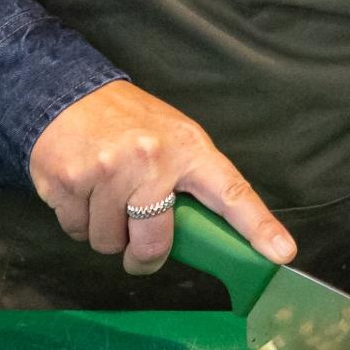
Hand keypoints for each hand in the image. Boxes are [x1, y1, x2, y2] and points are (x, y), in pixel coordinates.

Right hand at [28, 80, 294, 276]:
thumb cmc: (129, 124)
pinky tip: (82, 192)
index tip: (282, 252)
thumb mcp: (172, 138)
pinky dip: (78, 222)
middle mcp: (151, 159)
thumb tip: (208, 236)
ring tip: (105, 198)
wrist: (67, 94)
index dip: (258, 225)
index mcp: (188, 149)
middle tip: (139, 248)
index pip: (231, 191)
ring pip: (108, 243)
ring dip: (106, 234)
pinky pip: (77, 232)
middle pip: (154, 242)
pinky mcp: (69, 181)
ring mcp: (108, 171)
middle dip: (144, 255)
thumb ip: (190, 182)